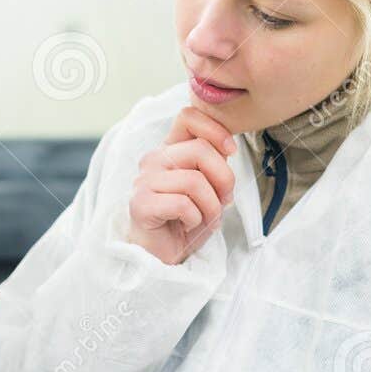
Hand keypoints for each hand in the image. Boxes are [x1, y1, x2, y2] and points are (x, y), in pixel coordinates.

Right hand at [126, 106, 236, 264]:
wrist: (162, 255)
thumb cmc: (186, 220)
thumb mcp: (209, 186)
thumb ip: (213, 163)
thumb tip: (228, 148)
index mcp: (170, 150)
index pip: (188, 117)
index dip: (216, 130)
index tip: (230, 152)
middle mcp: (154, 159)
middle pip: (201, 149)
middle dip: (223, 179)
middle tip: (223, 201)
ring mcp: (144, 181)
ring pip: (195, 181)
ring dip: (211, 206)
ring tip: (204, 218)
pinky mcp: (140, 204)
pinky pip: (183, 205)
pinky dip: (195, 220)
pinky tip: (187, 226)